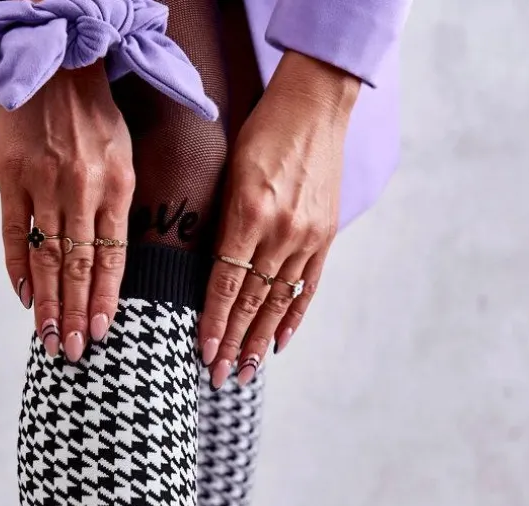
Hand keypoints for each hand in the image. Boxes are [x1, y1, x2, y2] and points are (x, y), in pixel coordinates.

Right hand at [0, 61, 134, 360]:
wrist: (55, 67)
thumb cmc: (95, 120)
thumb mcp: (123, 160)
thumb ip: (117, 210)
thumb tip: (109, 267)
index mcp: (115, 188)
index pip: (111, 257)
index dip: (104, 298)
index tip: (100, 332)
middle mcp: (79, 190)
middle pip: (78, 266)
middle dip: (75, 313)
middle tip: (71, 351)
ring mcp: (42, 185)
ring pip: (46, 256)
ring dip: (48, 302)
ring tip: (49, 338)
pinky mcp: (10, 179)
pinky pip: (12, 233)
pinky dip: (17, 268)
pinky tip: (24, 297)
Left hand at [198, 53, 359, 386]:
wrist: (314, 105)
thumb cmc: (260, 133)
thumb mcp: (229, 174)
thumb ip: (220, 225)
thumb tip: (204, 276)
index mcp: (248, 214)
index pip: (225, 284)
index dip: (214, 323)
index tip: (203, 354)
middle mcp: (280, 231)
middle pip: (252, 301)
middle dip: (233, 344)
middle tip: (219, 377)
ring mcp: (306, 236)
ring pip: (278, 301)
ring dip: (259, 340)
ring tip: (245, 371)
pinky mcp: (324, 236)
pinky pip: (306, 287)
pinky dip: (292, 317)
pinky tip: (279, 344)